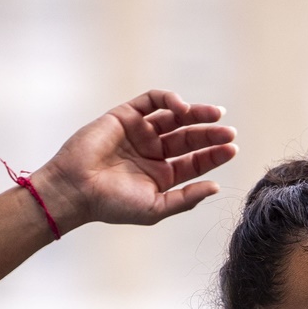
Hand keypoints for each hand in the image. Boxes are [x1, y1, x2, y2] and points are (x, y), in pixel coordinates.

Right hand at [33, 90, 237, 230]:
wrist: (75, 189)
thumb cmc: (112, 205)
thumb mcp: (155, 208)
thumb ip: (186, 199)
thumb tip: (216, 188)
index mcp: (163, 176)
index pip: (196, 162)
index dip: (214, 155)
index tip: (232, 149)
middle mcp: (154, 153)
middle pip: (190, 138)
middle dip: (210, 133)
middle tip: (229, 131)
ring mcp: (140, 133)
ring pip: (175, 118)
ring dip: (196, 114)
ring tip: (215, 115)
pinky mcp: (125, 116)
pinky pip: (151, 101)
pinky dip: (168, 100)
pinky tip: (182, 107)